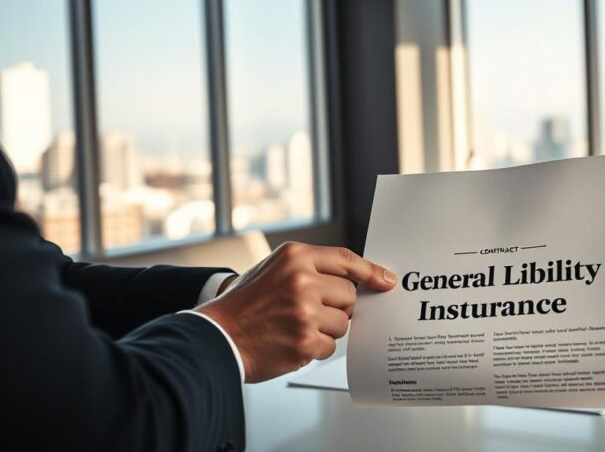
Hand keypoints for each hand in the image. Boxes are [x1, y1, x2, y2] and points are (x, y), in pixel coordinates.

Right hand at [195, 242, 395, 382]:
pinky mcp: (304, 340)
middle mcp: (302, 280)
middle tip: (314, 312)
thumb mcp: (274, 268)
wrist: (217, 336)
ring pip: (343, 323)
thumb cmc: (245, 303)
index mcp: (295, 256)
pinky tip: (291, 342)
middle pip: (349, 295)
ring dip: (326, 329)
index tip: (386, 281)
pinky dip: (315, 348)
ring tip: (296, 327)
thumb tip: (353, 281)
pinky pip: (330, 346)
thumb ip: (311, 268)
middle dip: (339, 307)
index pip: (345, 260)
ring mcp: (304, 311)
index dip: (370, 271)